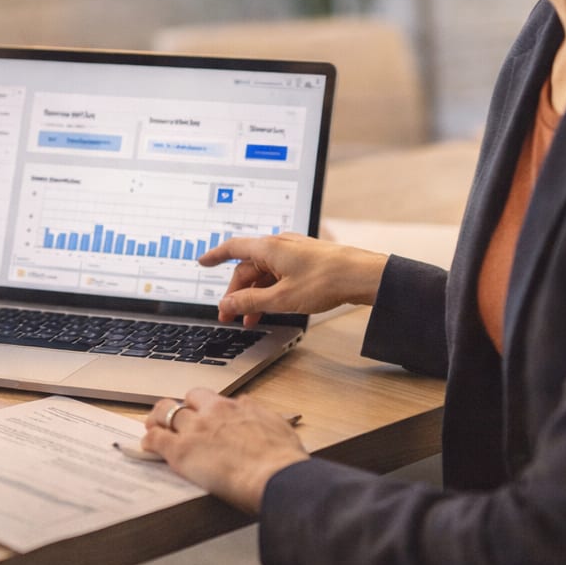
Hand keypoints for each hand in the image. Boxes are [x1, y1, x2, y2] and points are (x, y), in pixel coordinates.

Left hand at [140, 389, 309, 512]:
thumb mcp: (276, 426)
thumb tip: (247, 406)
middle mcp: (212, 412)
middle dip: (177, 409)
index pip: (206, 397)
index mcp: (234, 407)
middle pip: (184, 401)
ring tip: (153, 428)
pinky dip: (149, 441)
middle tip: (172, 420)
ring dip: (157, 420)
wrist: (276, 476)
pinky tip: (147, 446)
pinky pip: (156, 439)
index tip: (197, 413)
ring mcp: (195, 429)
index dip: (198, 405)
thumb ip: (257, 413)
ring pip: (165, 413)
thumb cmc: (282, 459)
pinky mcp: (181, 450)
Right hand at [198, 232, 387, 326]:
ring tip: (253, 320)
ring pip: (264, 273)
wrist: (363, 275)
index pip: (232, 248)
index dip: (215, 256)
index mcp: (269, 247)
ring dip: (255, 295)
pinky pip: (279, 274)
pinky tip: (273, 308)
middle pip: (248, 267)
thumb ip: (250, 302)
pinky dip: (271, 291)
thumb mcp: (282, 298)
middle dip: (237, 292)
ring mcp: (294, 252)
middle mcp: (279, 245)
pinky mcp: (306, 260)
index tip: (202, 262)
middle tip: (231, 316)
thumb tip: (227, 305)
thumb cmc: (326, 280)